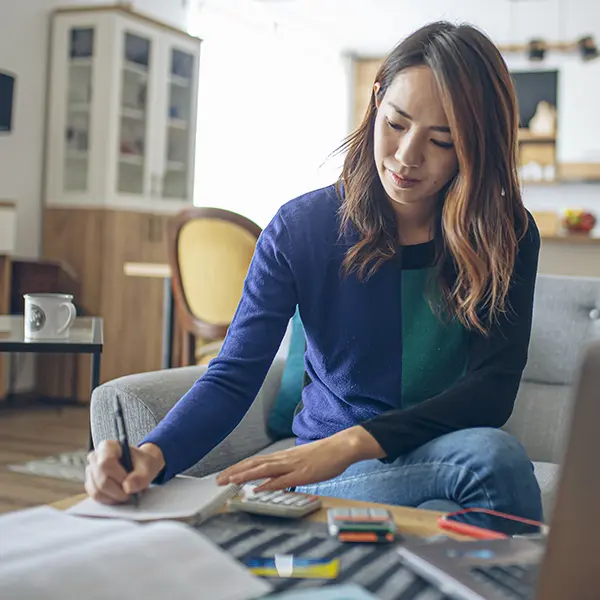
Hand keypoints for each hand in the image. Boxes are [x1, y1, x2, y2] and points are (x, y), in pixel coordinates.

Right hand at [85, 441, 164, 504]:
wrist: (141, 466)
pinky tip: (119, 496)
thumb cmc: (143, 462)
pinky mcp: (91, 484)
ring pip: (97, 491)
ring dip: (114, 497)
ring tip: (127, 493)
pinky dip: (109, 500)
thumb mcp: (148, 467)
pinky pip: (96, 497)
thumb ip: (140, 477)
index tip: (129, 483)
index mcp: (108, 447)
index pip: (105, 463)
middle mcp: (95, 457)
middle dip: (118, 491)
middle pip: (100, 480)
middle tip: (131, 493)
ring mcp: (91, 471)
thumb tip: (127, 487)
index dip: (118, 477)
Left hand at [216, 426, 384, 491]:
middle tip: (219, 480)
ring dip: (246, 475)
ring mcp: (293, 465)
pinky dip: (269, 483)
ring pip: (264, 470)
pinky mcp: (304, 473)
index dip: (239, 468)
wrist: (342, 446)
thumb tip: (273, 480)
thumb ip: (286, 471)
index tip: (225, 474)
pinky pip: (283, 479)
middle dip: (235, 472)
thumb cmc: (324, 455)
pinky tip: (258, 488)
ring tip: (231, 481)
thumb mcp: (301, 462)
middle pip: (254, 464)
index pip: (255, 461)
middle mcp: (284, 459)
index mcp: (283, 457)